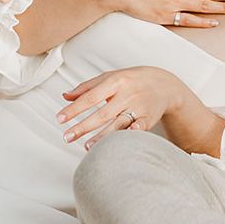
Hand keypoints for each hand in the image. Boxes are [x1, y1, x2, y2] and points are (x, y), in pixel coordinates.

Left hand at [58, 66, 180, 148]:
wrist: (164, 84)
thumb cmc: (133, 80)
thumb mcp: (111, 77)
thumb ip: (87, 87)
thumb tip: (65, 96)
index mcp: (116, 81)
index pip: (91, 97)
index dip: (74, 109)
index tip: (60, 119)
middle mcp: (127, 94)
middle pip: (102, 113)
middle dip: (83, 126)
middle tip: (67, 137)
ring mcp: (139, 107)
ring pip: (118, 123)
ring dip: (102, 136)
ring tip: (86, 146)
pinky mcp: (149, 118)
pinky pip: (139, 128)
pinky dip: (132, 133)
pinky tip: (122, 140)